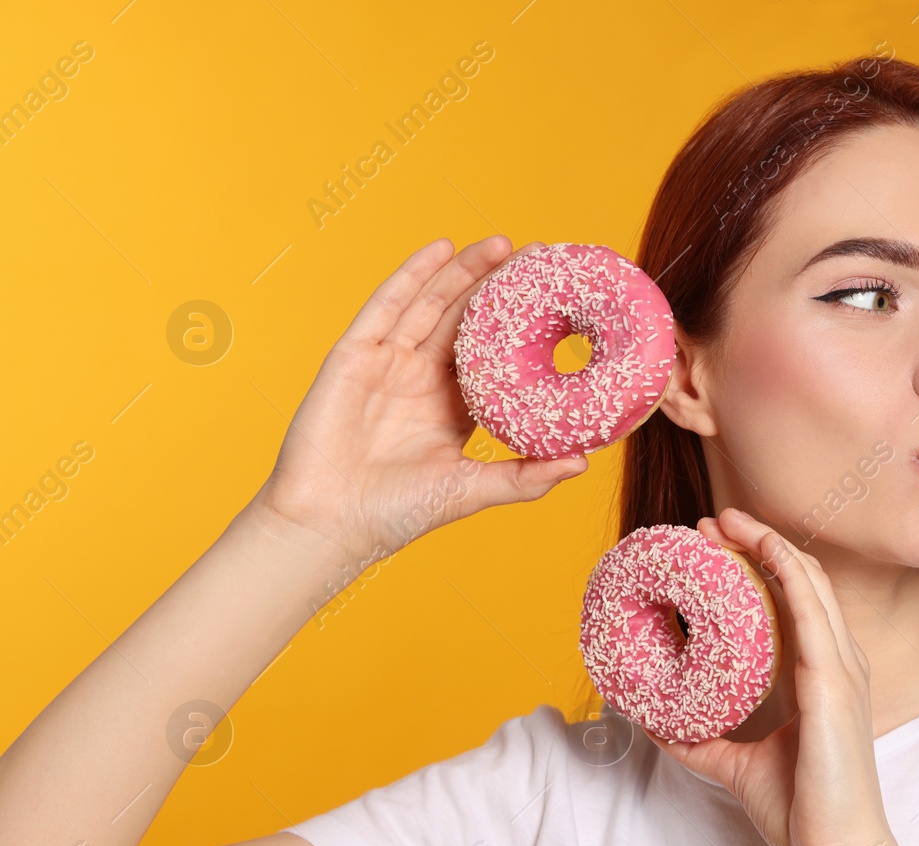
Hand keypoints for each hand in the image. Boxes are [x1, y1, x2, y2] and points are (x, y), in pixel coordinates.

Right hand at [250, 236, 588, 568]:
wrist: (331, 523)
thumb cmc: (397, 514)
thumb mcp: (473, 490)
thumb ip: (526, 476)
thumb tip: (584, 462)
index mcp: (453, 409)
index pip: (493, 356)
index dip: (521, 328)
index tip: (557, 302)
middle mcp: (422, 380)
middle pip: (465, 321)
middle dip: (498, 288)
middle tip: (539, 259)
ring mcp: (388, 364)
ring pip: (431, 305)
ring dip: (464, 271)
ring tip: (502, 244)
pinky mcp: (355, 355)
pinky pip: (386, 306)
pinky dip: (413, 275)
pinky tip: (441, 248)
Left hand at [644, 507, 897, 845]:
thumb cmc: (805, 813)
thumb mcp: (740, 765)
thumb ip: (704, 741)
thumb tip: (657, 723)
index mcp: (827, 677)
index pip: (800, 601)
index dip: (764, 564)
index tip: (717, 546)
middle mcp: (841, 663)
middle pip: (803, 579)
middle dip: (758, 542)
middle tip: (711, 524)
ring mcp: (842, 669)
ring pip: (808, 582)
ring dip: (766, 544)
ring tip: (723, 524)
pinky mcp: (834, 683)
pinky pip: (810, 610)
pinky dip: (783, 570)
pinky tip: (757, 550)